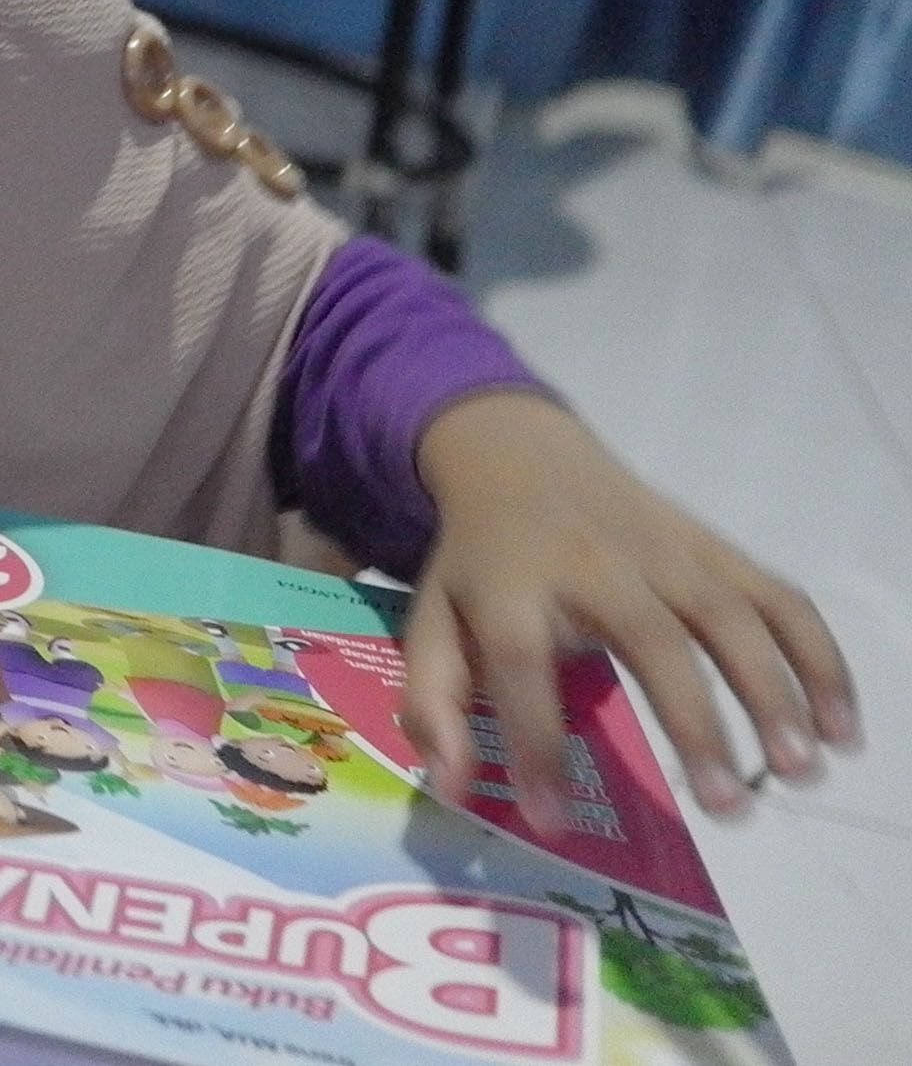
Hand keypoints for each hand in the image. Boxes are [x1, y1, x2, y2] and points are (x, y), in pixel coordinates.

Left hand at [403, 389, 859, 830]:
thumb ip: (433, 701)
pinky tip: (843, 727)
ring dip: (774, 692)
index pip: (518, 665)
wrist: (519, 454)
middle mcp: (592, 561)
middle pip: (650, 638)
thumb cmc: (480, 560)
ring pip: (729, 615)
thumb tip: (452, 785)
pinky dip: (818, 657)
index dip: (534, 743)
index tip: (553, 819)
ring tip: (800, 771)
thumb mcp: (432, 617)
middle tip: (727, 808)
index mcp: (509, 583)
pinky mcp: (713, 546)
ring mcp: (663, 549)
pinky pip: (777, 598)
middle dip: (694, 723)